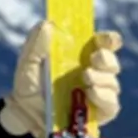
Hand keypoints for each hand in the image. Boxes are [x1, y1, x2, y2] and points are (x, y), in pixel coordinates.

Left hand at [0, 20, 122, 137]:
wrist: (24, 113)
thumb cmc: (29, 85)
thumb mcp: (28, 62)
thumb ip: (36, 44)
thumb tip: (47, 24)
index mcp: (80, 57)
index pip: (103, 45)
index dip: (109, 40)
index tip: (106, 39)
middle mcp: (93, 73)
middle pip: (111, 63)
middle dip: (106, 58)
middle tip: (94, 59)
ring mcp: (98, 93)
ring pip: (113, 82)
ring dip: (102, 78)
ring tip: (86, 77)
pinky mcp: (99, 112)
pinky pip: (111, 104)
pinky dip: (103, 97)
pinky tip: (91, 93)